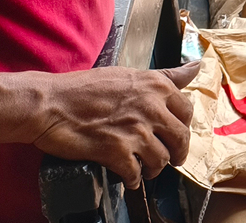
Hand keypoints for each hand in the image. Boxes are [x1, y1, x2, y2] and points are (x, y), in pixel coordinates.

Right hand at [29, 63, 198, 188]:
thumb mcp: (128, 74)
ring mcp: (135, 131)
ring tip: (144, 169)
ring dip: (154, 168)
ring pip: (162, 159)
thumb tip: (195, 67)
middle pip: (181, 138)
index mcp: (156, 86)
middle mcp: (151, 108)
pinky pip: (136, 174)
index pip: (187, 110)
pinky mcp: (117, 152)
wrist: (49, 103)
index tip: (177, 133)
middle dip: (177, 153)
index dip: (183, 125)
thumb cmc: (82, 88)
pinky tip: (127, 178)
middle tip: (171, 160)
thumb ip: (164, 76)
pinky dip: (133, 180)